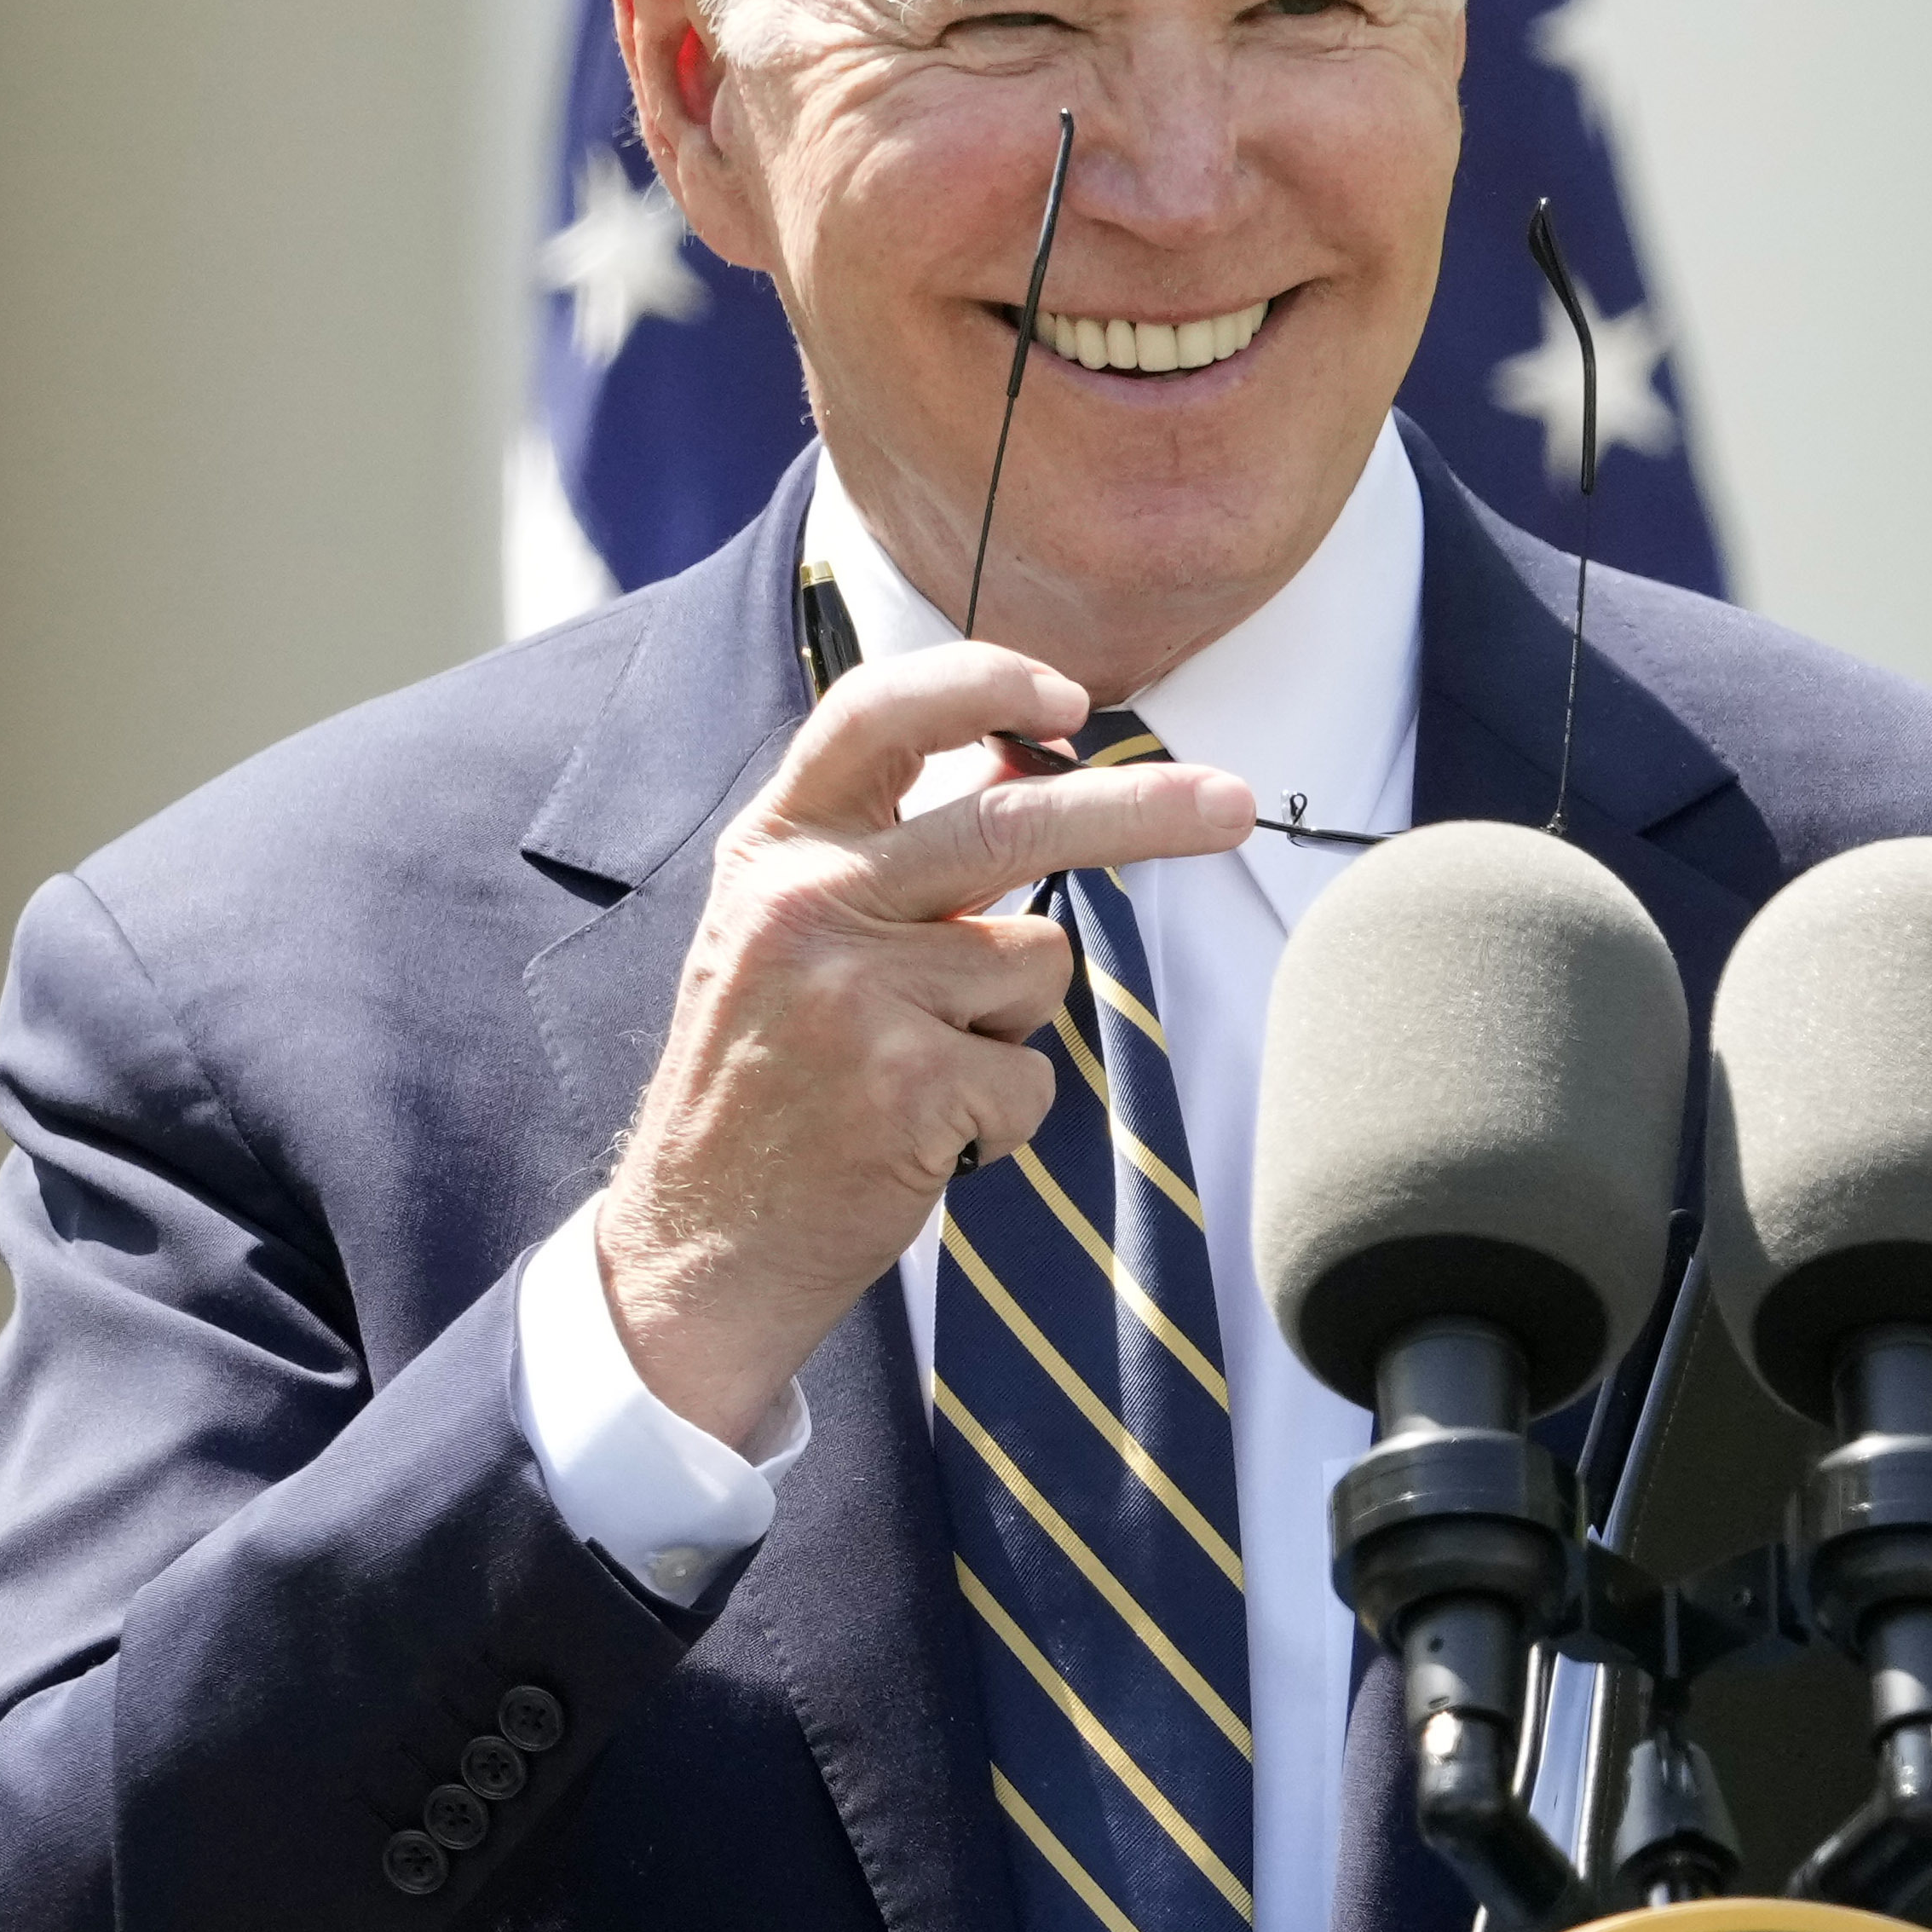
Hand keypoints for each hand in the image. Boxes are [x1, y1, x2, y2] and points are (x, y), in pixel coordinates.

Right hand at [593, 645, 1252, 1440]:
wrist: (695, 1248)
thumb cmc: (762, 1087)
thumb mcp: (785, 937)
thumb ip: (884, 854)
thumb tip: (1020, 771)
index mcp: (774, 850)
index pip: (879, 713)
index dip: (984, 683)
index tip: (1069, 697)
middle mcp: (806, 904)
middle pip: (1011, 819)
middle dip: (1146, 808)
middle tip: (1236, 805)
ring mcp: (856, 994)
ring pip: (1038, 961)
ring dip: (1014, 1025)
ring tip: (924, 1074)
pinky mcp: (907, 1085)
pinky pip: (1034, 1075)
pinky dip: (1006, 1117)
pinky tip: (927, 1140)